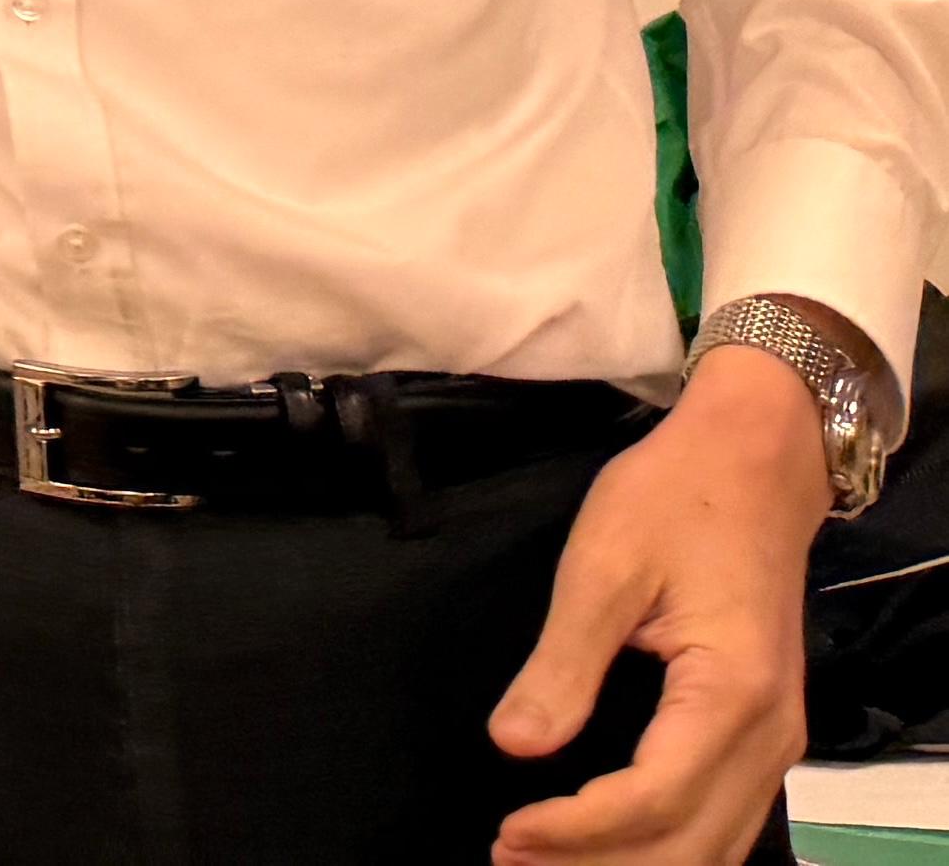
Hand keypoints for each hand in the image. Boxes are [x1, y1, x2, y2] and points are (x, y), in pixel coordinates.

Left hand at [486, 347, 827, 863]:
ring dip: (635, 865)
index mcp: (730, 694)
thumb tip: (515, 743)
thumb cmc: (676, 499)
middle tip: (511, 865)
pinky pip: (726, 818)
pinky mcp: (765, 732)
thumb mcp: (603, 567)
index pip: (652, 798)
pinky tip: (613, 846)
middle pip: (690, 843)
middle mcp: (770, 736)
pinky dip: (671, 846)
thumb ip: (562, 663)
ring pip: (716, 845)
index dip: (578, 830)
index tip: (508, 835)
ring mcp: (777, 740)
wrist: (754, 461)